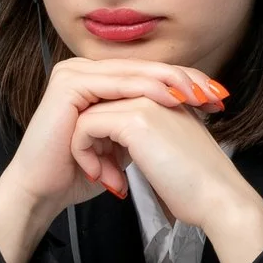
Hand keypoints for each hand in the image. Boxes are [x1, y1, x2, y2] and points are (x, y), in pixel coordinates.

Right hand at [0, 56, 227, 262]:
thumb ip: (143, 122)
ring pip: (134, 74)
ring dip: (171, 84)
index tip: (218, 97)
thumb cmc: (80, 173)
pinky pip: (115, 85)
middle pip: (145, 70)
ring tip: (198, 97)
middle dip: (185, 81)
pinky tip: (169, 100)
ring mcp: (74, 74)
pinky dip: (145, 91)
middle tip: (216, 93)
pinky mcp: (68, 85)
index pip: (148, 75)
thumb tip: (181, 114)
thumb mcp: (123, 142)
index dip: (185, 83)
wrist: (44, 192)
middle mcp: (85, 71)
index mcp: (97, 80)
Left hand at [68, 96, 262, 262]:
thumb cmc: (198, 183)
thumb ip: (151, 132)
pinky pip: (85, 126)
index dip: (106, 135)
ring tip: (107, 178)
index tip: (114, 166)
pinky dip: (84, 154)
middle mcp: (155, 91)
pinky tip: (105, 179)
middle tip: (107, 174)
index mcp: (166, 94)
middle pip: (99, 105)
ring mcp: (145, 101)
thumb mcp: (172, 146)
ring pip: (88, 114)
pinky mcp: (134, 118)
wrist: (218, 198)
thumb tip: (119, 142)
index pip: (115, 102)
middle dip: (94, 141)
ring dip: (87, 150)